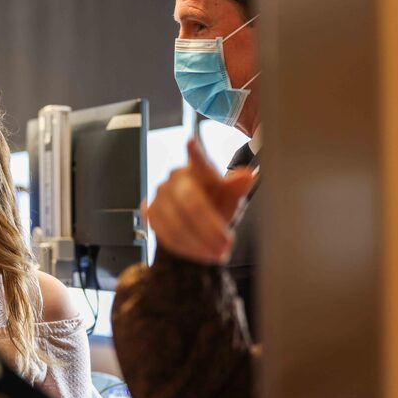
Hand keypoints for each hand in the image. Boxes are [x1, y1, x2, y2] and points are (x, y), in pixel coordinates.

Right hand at [144, 139, 254, 263]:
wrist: (195, 226)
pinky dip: (184, 247)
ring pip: (176, 222)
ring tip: (216, 254)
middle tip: (225, 246)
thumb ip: (237, 188)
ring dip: (198, 243)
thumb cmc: (215, 206)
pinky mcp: (149, 211)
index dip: (195, 153)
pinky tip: (199, 252)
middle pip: (191, 203)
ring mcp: (160, 194)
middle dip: (209, 229)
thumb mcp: (231, 199)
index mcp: (199, 170)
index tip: (192, 142)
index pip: (199, 160)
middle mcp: (176, 178)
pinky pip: (164, 232)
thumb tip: (247, 176)